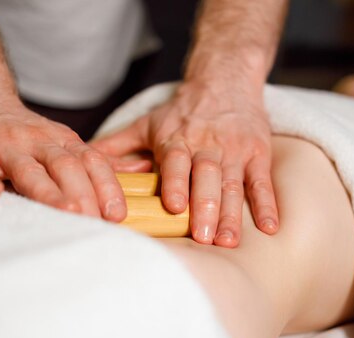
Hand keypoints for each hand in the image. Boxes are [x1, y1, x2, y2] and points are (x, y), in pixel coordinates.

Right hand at [0, 98, 149, 220]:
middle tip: (94, 221)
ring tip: (67, 212)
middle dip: (84, 194)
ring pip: (29, 169)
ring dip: (49, 192)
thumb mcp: (63, 142)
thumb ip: (94, 162)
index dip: (107, 187)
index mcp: (64, 142)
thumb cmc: (25, 134)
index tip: (117, 215)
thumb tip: (140, 170)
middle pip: (66, 167)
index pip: (92, 163)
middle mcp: (38, 141)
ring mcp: (5, 146)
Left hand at [92, 81, 278, 246]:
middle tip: (204, 238)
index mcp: (178, 139)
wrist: (226, 79)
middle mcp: (208, 146)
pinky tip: (271, 228)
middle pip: (208, 178)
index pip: (177, 162)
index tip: (173, 206)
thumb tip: (83, 161)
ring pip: (234, 185)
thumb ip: (118, 145)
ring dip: (232, 215)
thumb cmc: (183, 110)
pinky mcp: (258, 154)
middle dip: (206, 208)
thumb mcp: (148, 123)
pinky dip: (268, 205)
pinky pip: (263, 182)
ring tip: (228, 241)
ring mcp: (235, 151)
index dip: (175, 183)